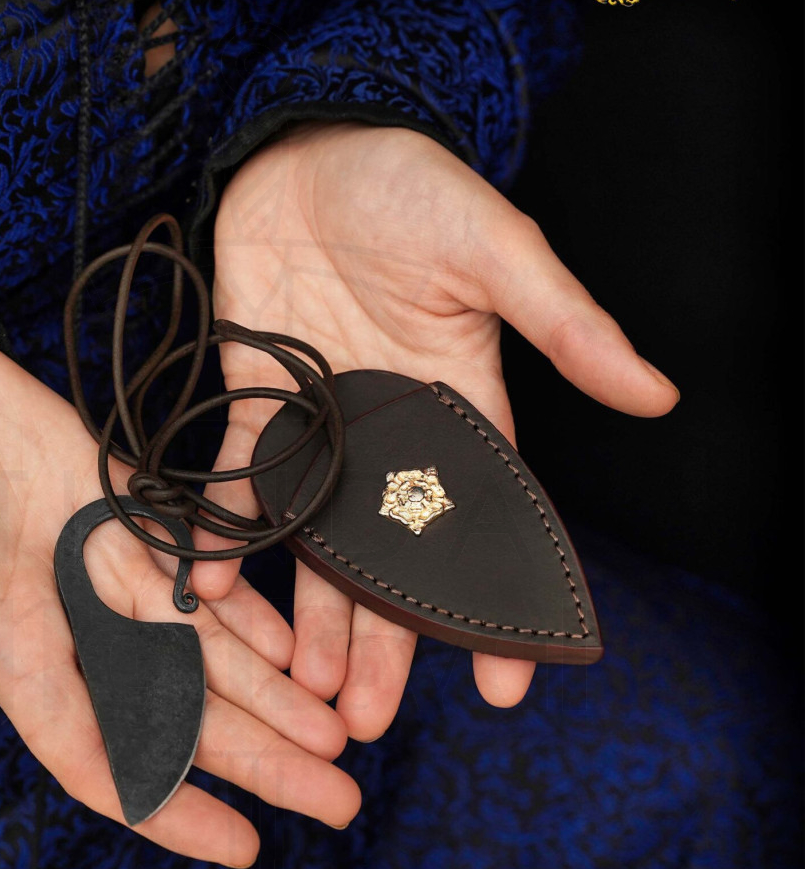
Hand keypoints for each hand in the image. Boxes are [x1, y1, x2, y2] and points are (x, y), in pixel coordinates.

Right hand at [0, 324, 359, 866]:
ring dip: (274, 694)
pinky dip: (250, 609)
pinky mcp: (123, 502)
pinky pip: (199, 570)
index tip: (243, 846)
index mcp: (3, 639)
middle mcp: (66, 617)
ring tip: (343, 735)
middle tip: (339, 801)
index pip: (96, 750)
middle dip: (258, 760)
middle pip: (178, 713)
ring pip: (204, 648)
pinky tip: (302, 645)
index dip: (167, 805)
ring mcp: (101, 560)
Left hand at [193, 123, 678, 732]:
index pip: (489, 527)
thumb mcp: (496, 248)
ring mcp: (323, 428)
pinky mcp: (257, 403)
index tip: (506, 684)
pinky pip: (243, 483)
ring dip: (312, 617)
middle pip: (394, 560)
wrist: (307, 148)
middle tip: (369, 720)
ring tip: (305, 692)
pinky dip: (227, 532)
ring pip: (320, 543)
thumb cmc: (412, 188)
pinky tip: (211, 587)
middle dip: (386, 641)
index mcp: (462, 412)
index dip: (497, 606)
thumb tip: (657, 394)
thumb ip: (565, 324)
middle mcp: (392, 439)